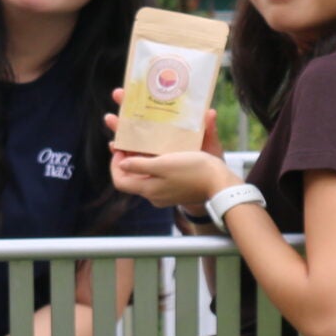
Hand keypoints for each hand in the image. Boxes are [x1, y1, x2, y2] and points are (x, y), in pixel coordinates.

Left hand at [103, 102, 236, 211]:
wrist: (221, 184)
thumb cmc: (193, 171)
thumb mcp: (163, 164)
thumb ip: (140, 166)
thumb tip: (121, 166)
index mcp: (148, 189)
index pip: (120, 181)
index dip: (115, 164)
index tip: (119, 147)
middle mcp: (154, 195)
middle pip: (132, 177)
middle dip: (128, 158)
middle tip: (129, 140)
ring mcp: (166, 194)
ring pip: (146, 176)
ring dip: (142, 159)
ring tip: (145, 142)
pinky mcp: (177, 190)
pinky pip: (160, 177)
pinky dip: (156, 164)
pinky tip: (163, 151)